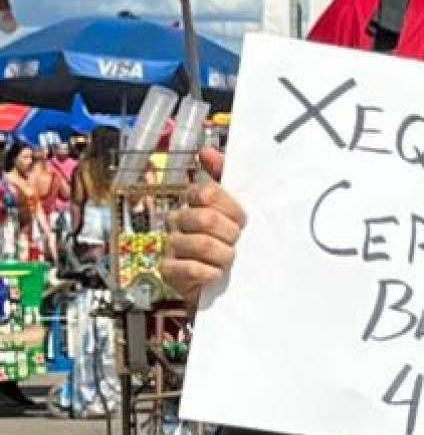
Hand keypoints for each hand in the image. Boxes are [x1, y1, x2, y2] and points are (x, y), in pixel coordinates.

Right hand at [163, 149, 246, 305]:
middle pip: (206, 218)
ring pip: (201, 244)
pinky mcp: (169, 271)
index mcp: (194, 203)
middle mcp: (179, 221)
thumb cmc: (229, 242)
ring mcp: (172, 245)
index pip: (208, 192)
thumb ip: (223, 177)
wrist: (224, 283)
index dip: (232, 209)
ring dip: (223, 255)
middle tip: (236, 242)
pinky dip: (210, 272)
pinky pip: (191, 269)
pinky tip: (216, 274)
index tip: (242, 221)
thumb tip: (206, 151)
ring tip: (228, 259)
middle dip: (230, 233)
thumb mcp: (233, 210)